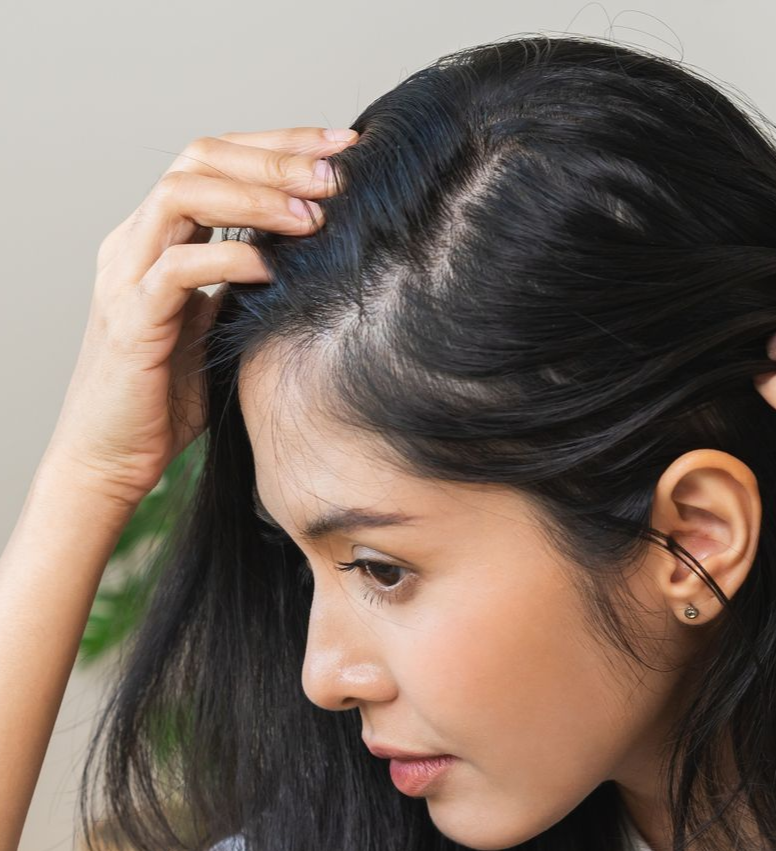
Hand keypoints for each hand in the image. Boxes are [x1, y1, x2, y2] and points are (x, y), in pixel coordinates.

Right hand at [46, 125, 358, 509]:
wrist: (110, 459)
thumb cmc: (168, 401)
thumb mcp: (218, 329)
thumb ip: (246, 288)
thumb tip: (311, 260)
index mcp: (156, 238)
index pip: (215, 160)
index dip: (279, 145)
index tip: (343, 148)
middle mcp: (135, 242)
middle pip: (200, 157)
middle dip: (275, 156)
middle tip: (339, 171)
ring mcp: (126, 276)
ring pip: (183, 193)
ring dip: (256, 197)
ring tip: (315, 215)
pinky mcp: (132, 320)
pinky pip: (178, 267)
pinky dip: (231, 259)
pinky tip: (275, 269)